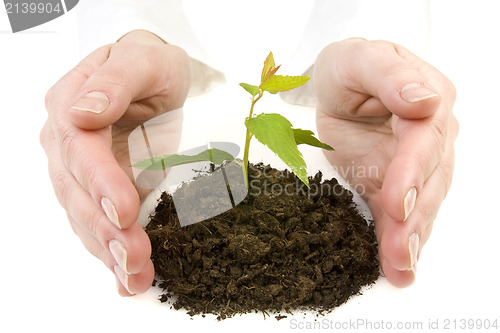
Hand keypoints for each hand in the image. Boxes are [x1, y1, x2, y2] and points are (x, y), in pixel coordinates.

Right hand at [40, 30, 190, 294]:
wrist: (152, 77)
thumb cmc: (149, 65)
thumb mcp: (142, 60)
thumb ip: (115, 82)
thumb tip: (82, 113)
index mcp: (68, 106)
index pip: (79, 148)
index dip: (99, 181)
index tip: (124, 210)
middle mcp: (65, 143)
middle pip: (78, 191)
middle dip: (106, 229)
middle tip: (136, 258)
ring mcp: (77, 170)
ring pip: (84, 216)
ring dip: (108, 251)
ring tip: (135, 276)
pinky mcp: (96, 190)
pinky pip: (97, 224)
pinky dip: (110, 253)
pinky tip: (126, 278)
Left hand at [314, 39, 457, 286]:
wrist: (337, 86)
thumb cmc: (349, 68)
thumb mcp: (361, 59)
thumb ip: (390, 77)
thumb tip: (426, 100)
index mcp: (430, 99)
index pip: (426, 139)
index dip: (413, 170)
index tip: (399, 199)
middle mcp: (432, 136)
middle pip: (430, 179)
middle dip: (414, 218)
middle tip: (400, 251)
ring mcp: (416, 164)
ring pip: (421, 204)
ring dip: (411, 238)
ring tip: (400, 267)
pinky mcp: (394, 184)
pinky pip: (400, 215)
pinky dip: (399, 241)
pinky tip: (398, 267)